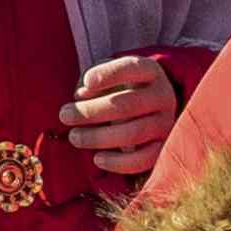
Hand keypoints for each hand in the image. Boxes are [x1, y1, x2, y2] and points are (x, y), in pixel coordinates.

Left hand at [60, 54, 181, 178]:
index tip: (85, 83)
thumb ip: (92, 80)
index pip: (131, 68)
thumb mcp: (108, 76)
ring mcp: (166, 123)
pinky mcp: (164, 148)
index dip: (107, 75)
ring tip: (74, 137)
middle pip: (126, 105)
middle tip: (64, 115)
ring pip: (133, 133)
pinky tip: (97, 158)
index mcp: (149, 71)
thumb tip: (81, 96)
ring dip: (98, 137)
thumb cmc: (119, 88)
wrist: (149, 108)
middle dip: (90, 112)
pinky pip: (144, 159)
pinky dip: (119, 162)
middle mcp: (163, 96)